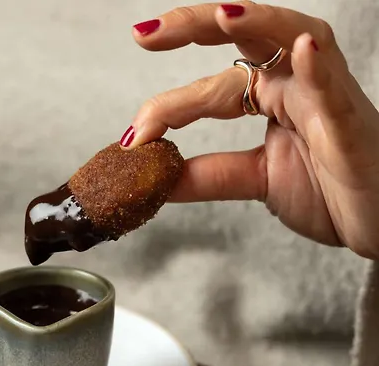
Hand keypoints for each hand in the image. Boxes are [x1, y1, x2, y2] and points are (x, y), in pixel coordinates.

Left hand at [121, 1, 378, 259]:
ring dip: (256, 22)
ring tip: (219, 15)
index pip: (210, 87)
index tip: (132, 136)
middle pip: (245, 39)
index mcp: (271, 95)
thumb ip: (207, 175)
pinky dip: (318, 66)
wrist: (377, 224)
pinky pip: (336, 87)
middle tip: (144, 35)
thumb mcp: (254, 180)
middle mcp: (295, 84)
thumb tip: (154, 177)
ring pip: (294, 39)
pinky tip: (301, 48)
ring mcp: (325, 96)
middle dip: (194, 27)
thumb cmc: (330, 191)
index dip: (168, 106)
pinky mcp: (350, 122)